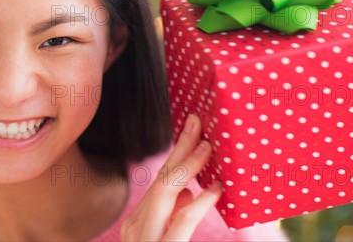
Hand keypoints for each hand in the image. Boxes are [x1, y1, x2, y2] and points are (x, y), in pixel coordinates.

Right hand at [120, 114, 222, 240]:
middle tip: (196, 122)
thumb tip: (188, 192)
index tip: (193, 130)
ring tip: (207, 147)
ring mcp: (146, 238)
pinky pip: (184, 218)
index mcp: (137, 221)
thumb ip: (174, 214)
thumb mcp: (166, 236)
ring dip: (188, 164)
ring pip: (164, 191)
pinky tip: (216, 189)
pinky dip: (202, 200)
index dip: (177, 153)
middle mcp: (135, 226)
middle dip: (180, 147)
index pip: (159, 180)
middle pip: (161, 178)